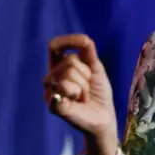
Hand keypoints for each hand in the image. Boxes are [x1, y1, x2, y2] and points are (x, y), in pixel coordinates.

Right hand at [43, 34, 117, 154]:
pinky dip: (73, 93)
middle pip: (70, 60)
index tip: (84, 43)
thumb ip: (88, 51)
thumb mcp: (96, 67)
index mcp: (60, 66)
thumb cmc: (98, 92)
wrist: (103, 116)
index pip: (54, 46)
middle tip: (87, 88)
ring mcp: (51, 92)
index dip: (67, 41)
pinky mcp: (54, 106)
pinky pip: (61, 89)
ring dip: (84, 86)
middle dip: (86, 74)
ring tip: (83, 97)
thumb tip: (84, 39)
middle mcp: (52, 77)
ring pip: (69, 74)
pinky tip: (77, 102)